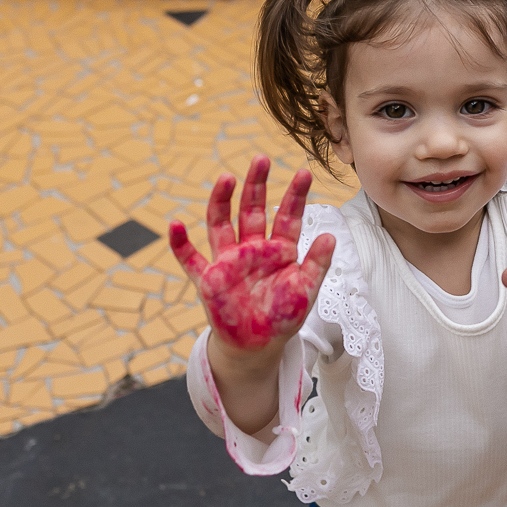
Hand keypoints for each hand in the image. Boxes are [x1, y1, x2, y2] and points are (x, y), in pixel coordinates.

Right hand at [169, 156, 334, 351]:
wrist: (258, 347)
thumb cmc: (283, 317)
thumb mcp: (306, 291)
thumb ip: (316, 264)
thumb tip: (330, 235)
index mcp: (278, 250)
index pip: (287, 215)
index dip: (295, 195)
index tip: (304, 173)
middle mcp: (251, 249)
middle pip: (252, 209)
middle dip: (256, 185)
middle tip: (261, 159)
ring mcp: (228, 261)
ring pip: (221, 224)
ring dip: (221, 201)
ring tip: (226, 178)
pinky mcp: (208, 280)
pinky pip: (190, 259)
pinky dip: (180, 244)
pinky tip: (175, 225)